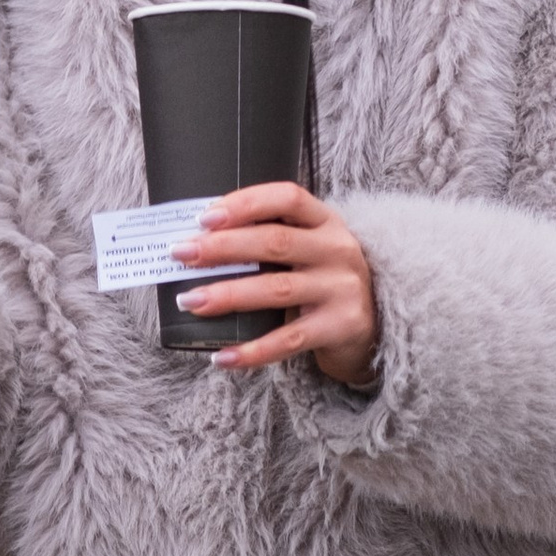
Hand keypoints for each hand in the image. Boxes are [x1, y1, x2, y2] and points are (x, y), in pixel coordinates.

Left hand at [171, 181, 380, 385]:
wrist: (374, 325)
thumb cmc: (322, 280)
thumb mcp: (308, 249)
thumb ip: (269, 240)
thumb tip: (196, 244)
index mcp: (325, 221)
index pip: (287, 198)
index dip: (246, 204)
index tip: (204, 218)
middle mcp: (337, 249)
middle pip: (275, 242)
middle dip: (222, 248)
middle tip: (180, 255)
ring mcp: (341, 288)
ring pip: (277, 289)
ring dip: (228, 294)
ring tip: (189, 301)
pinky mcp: (339, 327)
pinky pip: (288, 340)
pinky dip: (252, 351)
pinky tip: (222, 356)